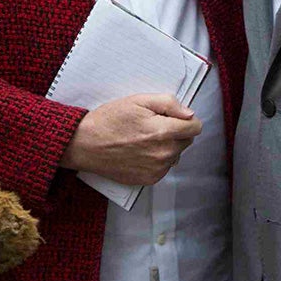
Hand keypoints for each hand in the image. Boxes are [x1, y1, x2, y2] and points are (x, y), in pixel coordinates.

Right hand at [61, 94, 200, 186]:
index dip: (185, 119)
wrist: (85, 145)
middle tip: (153, 125)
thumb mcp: (138, 100)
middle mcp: (163, 154)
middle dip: (175, 132)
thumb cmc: (109, 120)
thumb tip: (189, 114)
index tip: (172, 117)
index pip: (195, 127)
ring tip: (144, 139)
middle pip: (187, 141)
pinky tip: (139, 151)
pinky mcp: (149, 180)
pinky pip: (164, 167)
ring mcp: (156, 170)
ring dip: (167, 146)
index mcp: (163, 132)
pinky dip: (156, 159)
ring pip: (176, 154)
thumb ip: (169, 103)